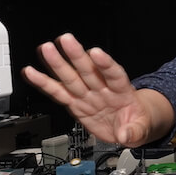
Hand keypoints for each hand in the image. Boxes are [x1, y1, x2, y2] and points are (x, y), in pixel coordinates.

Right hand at [22, 33, 172, 147]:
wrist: (130, 128)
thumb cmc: (138, 122)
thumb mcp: (143, 129)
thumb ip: (135, 131)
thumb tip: (125, 134)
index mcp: (123, 91)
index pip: (114, 74)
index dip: (105, 64)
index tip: (96, 53)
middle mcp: (102, 89)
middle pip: (89, 70)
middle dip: (77, 55)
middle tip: (66, 40)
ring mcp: (88, 95)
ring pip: (72, 78)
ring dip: (58, 64)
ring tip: (46, 49)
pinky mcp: (76, 104)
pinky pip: (59, 94)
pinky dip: (45, 84)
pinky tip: (32, 73)